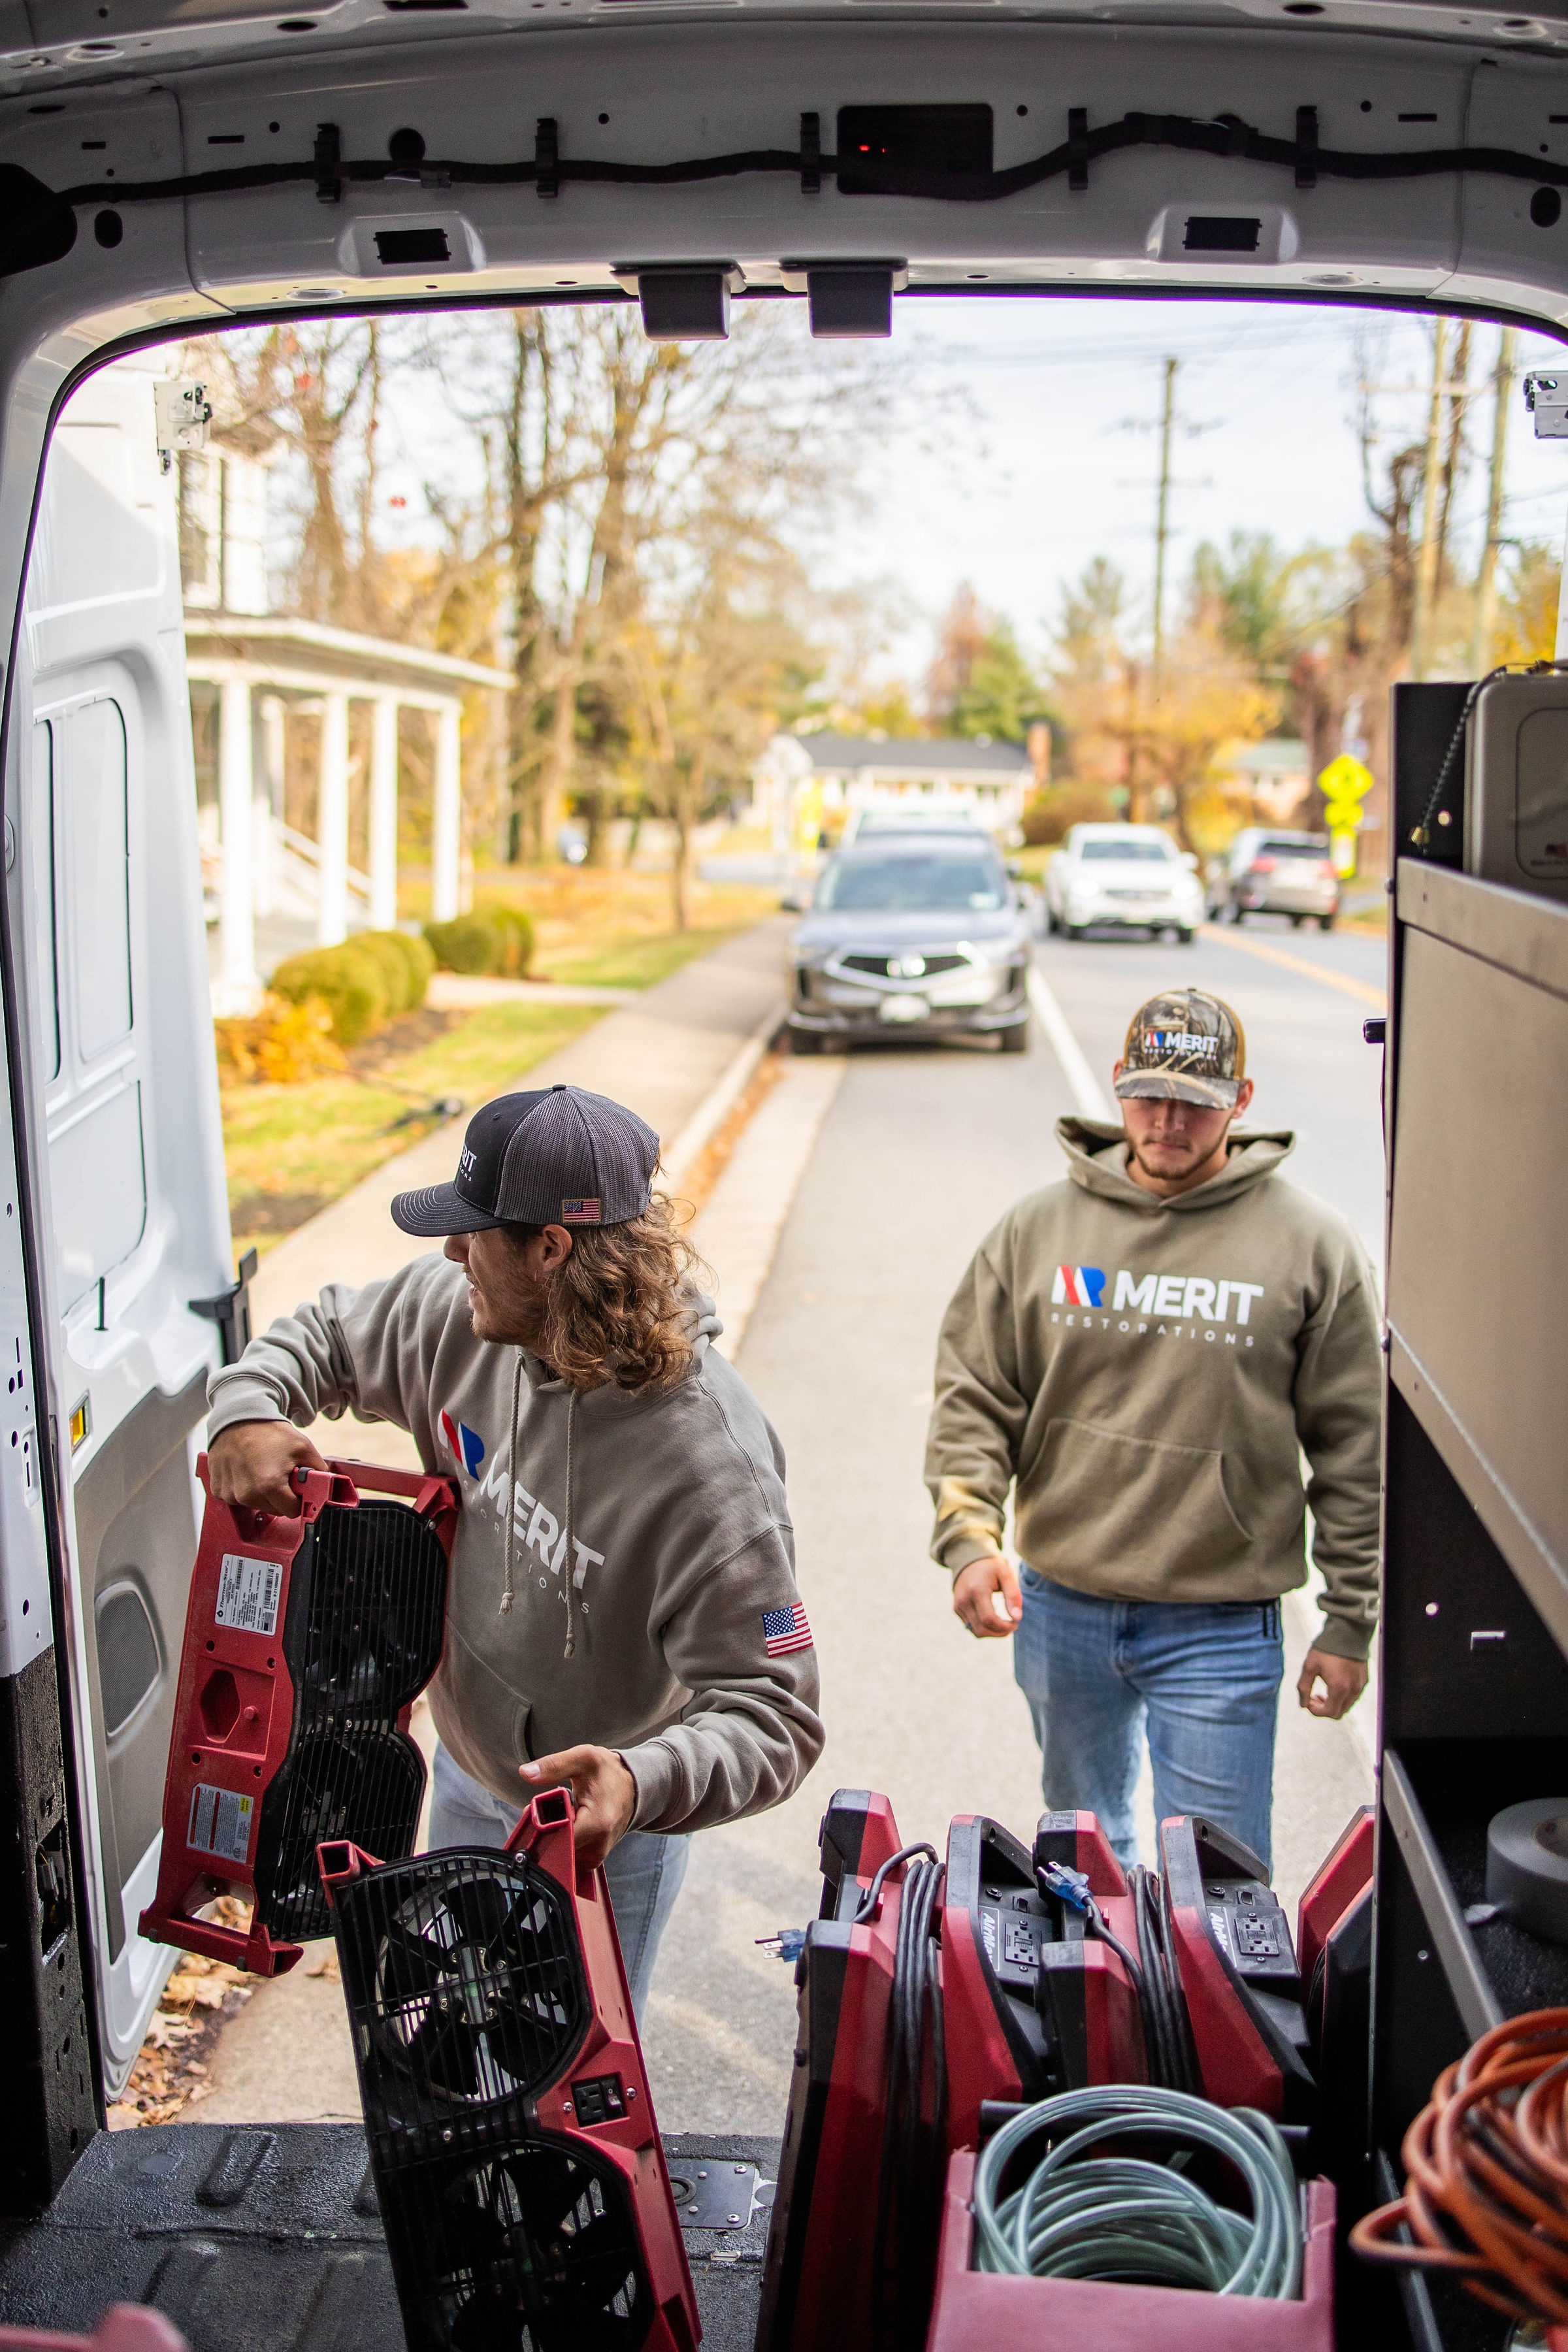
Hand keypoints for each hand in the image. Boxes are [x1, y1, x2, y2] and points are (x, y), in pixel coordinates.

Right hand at [206, 1420, 327, 1516]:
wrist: (238, 1418)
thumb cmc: (270, 1432)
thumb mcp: (303, 1447)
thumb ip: (319, 1471)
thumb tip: (327, 1488)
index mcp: (269, 1485)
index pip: (292, 1511)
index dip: (297, 1499)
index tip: (295, 1486)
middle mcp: (247, 1494)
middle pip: (274, 1510)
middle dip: (280, 1497)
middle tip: (278, 1474)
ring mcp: (230, 1494)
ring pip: (256, 1506)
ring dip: (261, 1494)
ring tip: (261, 1470)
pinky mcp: (218, 1491)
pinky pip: (237, 1500)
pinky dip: (243, 1489)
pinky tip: (246, 1471)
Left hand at [522, 1744, 636, 1868]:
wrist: (632, 1787)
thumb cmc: (608, 1772)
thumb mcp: (583, 1758)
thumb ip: (554, 1765)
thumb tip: (525, 1772)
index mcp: (597, 1824)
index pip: (555, 1838)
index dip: (539, 1824)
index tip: (535, 1808)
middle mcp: (597, 1847)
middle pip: (554, 1848)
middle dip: (542, 1830)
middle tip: (545, 1808)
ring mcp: (595, 1856)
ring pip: (558, 1853)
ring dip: (551, 1835)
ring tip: (558, 1813)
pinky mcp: (591, 1859)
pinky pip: (566, 1856)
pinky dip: (560, 1841)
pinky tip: (565, 1824)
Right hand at [952, 1554, 1022, 1639]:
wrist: (969, 1560)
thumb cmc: (992, 1568)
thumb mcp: (1007, 1575)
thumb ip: (1013, 1595)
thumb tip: (1017, 1617)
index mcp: (977, 1590)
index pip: (989, 1619)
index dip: (1004, 1627)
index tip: (1015, 1623)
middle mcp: (964, 1599)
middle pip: (982, 1628)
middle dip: (1000, 1632)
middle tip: (1012, 1626)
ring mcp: (958, 1605)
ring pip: (976, 1631)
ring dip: (992, 1633)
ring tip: (1004, 1625)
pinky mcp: (956, 1609)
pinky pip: (971, 1627)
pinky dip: (984, 1628)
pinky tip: (994, 1621)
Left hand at [1297, 1647, 1368, 1719]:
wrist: (1347, 1632)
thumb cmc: (1327, 1648)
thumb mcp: (1309, 1666)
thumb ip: (1304, 1687)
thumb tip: (1303, 1704)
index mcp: (1339, 1688)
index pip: (1329, 1712)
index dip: (1316, 1711)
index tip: (1309, 1701)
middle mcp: (1353, 1690)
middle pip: (1339, 1713)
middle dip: (1324, 1709)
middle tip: (1315, 1697)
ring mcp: (1360, 1686)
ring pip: (1347, 1706)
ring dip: (1334, 1703)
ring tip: (1324, 1690)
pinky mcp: (1364, 1680)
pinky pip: (1353, 1696)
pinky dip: (1343, 1696)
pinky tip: (1335, 1684)